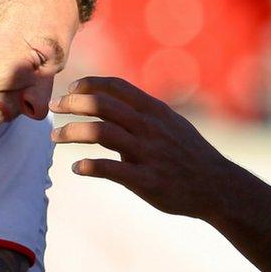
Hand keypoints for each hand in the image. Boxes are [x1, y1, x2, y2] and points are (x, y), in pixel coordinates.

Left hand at [49, 76, 236, 218]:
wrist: (217, 187)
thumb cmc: (189, 155)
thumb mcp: (171, 124)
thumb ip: (143, 113)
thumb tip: (114, 102)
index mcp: (154, 111)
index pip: (116, 86)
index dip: (89, 84)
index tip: (71, 89)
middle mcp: (149, 127)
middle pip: (102, 105)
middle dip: (72, 103)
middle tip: (53, 108)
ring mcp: (148, 153)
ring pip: (100, 132)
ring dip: (71, 132)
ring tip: (54, 137)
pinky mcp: (146, 180)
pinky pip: (110, 169)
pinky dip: (89, 166)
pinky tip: (76, 168)